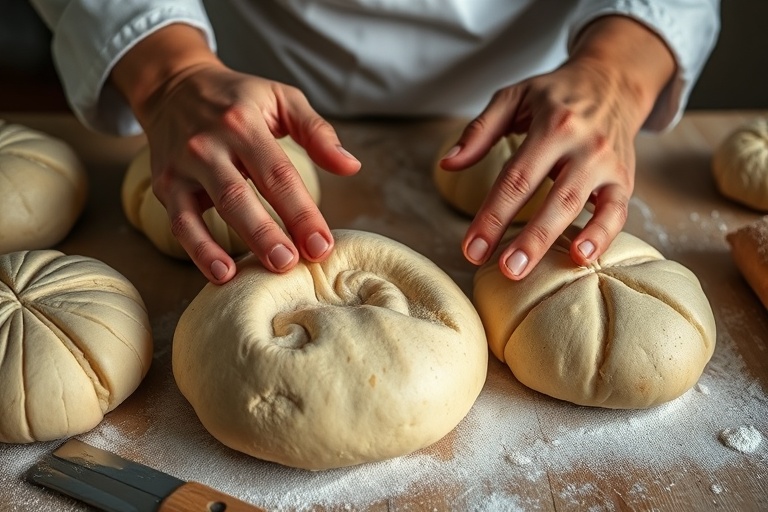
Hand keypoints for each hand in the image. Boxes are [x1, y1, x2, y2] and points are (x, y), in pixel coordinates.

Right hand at [112, 25, 360, 284]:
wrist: (174, 87)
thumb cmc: (238, 99)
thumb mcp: (281, 99)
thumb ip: (317, 132)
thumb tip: (352, 167)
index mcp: (243, 122)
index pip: (278, 174)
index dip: (302, 212)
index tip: (322, 244)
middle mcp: (209, 143)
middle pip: (242, 195)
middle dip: (270, 233)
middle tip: (295, 264)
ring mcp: (184, 166)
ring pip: (213, 209)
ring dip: (242, 242)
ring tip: (269, 269)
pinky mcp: (166, 185)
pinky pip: (181, 224)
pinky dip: (200, 251)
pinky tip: (224, 274)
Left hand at [440, 16, 675, 279]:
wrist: (614, 80)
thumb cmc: (555, 94)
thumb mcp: (514, 97)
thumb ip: (479, 130)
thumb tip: (447, 164)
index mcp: (552, 124)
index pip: (515, 177)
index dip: (492, 215)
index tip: (471, 248)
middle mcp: (583, 143)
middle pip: (550, 196)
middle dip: (525, 237)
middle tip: (501, 269)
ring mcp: (607, 162)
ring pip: (579, 206)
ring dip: (552, 241)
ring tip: (527, 270)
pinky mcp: (624, 178)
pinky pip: (617, 211)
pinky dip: (602, 235)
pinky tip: (581, 257)